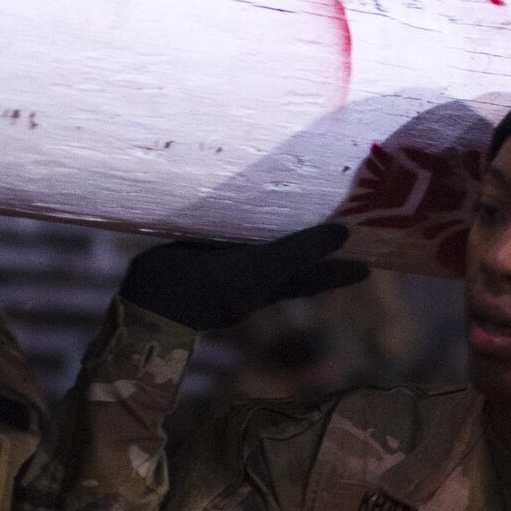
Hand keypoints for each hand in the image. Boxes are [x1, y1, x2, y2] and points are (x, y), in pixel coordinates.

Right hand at [117, 223, 368, 331]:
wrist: (140, 301)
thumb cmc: (199, 290)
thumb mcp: (253, 271)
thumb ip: (295, 253)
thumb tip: (344, 235)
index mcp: (267, 286)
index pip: (314, 278)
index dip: (339, 271)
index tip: (369, 267)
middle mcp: (249, 278)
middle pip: (292, 264)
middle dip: (316, 252)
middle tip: (341, 235)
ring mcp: (223, 266)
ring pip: (263, 248)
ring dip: (282, 235)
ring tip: (299, 216)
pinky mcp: (197, 252)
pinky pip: (232, 236)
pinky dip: (246, 225)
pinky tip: (243, 210)